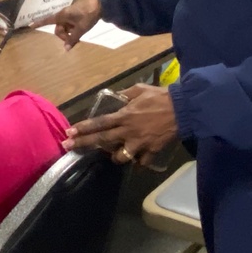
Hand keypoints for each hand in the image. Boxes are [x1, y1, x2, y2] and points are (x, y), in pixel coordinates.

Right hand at [31, 0, 99, 49]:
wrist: (100, 5)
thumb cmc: (88, 16)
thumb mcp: (80, 29)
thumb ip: (73, 39)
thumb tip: (66, 49)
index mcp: (62, 16)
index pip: (47, 20)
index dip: (39, 23)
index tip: (30, 25)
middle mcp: (63, 14)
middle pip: (59, 28)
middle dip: (64, 35)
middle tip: (74, 40)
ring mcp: (69, 14)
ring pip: (65, 27)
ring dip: (70, 32)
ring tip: (80, 34)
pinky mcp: (75, 14)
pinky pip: (70, 24)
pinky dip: (73, 29)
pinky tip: (81, 30)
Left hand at [62, 84, 178, 165]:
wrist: (183, 108)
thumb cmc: (160, 97)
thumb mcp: (139, 90)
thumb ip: (125, 94)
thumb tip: (115, 95)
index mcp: (124, 115)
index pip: (99, 122)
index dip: (83, 128)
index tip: (69, 132)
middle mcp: (128, 130)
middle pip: (102, 139)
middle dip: (83, 143)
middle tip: (68, 146)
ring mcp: (139, 143)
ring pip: (121, 157)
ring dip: (115, 157)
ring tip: (114, 155)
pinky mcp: (152, 150)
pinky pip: (141, 162)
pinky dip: (139, 162)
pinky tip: (138, 160)